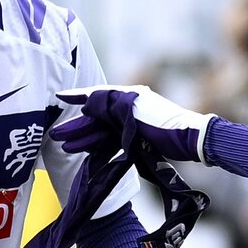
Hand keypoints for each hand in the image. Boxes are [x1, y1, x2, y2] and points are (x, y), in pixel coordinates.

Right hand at [51, 86, 211, 164]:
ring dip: (85, 138)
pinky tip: (85, 152)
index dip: (77, 96)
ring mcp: (132, 125)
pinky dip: (99, 147)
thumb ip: (111, 105)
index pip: (96, 95)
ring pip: (102, 131)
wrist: (191, 139)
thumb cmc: (166, 122)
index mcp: (127, 96)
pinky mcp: (138, 139)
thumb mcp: (134, 109)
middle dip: (76, 126)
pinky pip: (113, 142)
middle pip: (97, 117)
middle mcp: (127, 108)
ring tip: (65, 146)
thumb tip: (88, 104)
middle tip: (56, 135)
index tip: (59, 96)